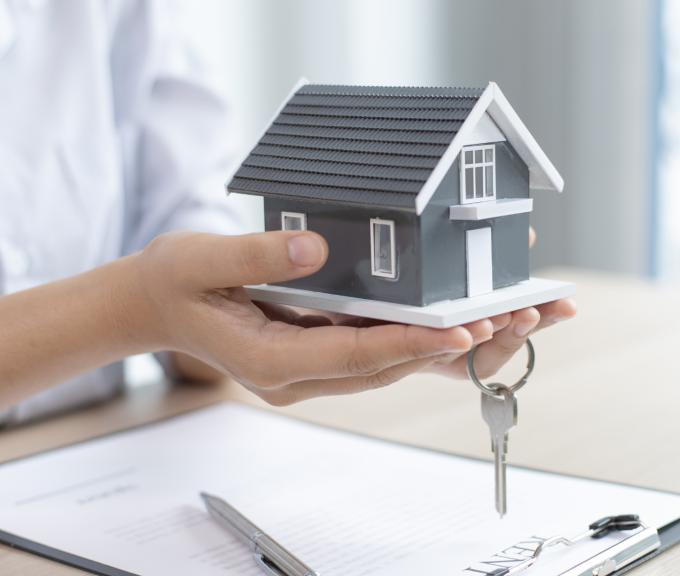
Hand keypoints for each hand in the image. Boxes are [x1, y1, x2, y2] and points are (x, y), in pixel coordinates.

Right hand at [169, 225, 576, 391]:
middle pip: (394, 366)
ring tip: (523, 314)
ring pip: (401, 362)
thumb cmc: (175, 282)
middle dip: (461, 342)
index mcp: (272, 362)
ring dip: (461, 340)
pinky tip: (480, 316)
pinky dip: (434, 333)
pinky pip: (389, 348)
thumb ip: (257, 257)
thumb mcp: (202, 259)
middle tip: (523, 316)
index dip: (413, 342)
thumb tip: (315, 253)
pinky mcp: (328, 353)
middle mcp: (303, 376)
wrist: (155, 304)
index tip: (465, 328)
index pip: (355, 356)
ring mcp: (318, 370)